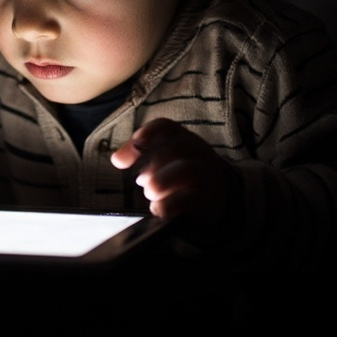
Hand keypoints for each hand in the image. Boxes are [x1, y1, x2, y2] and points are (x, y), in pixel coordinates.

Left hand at [110, 117, 230, 231]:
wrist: (219, 202)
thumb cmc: (183, 177)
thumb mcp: (166, 160)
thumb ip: (141, 155)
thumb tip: (117, 160)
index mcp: (185, 140)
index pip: (166, 126)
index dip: (147, 133)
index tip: (136, 145)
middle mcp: (199, 154)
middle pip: (175, 149)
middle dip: (153, 166)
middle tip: (143, 182)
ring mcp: (207, 177)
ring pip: (186, 170)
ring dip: (160, 183)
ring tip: (151, 194)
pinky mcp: (208, 202)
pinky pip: (191, 199)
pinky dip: (169, 204)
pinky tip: (159, 210)